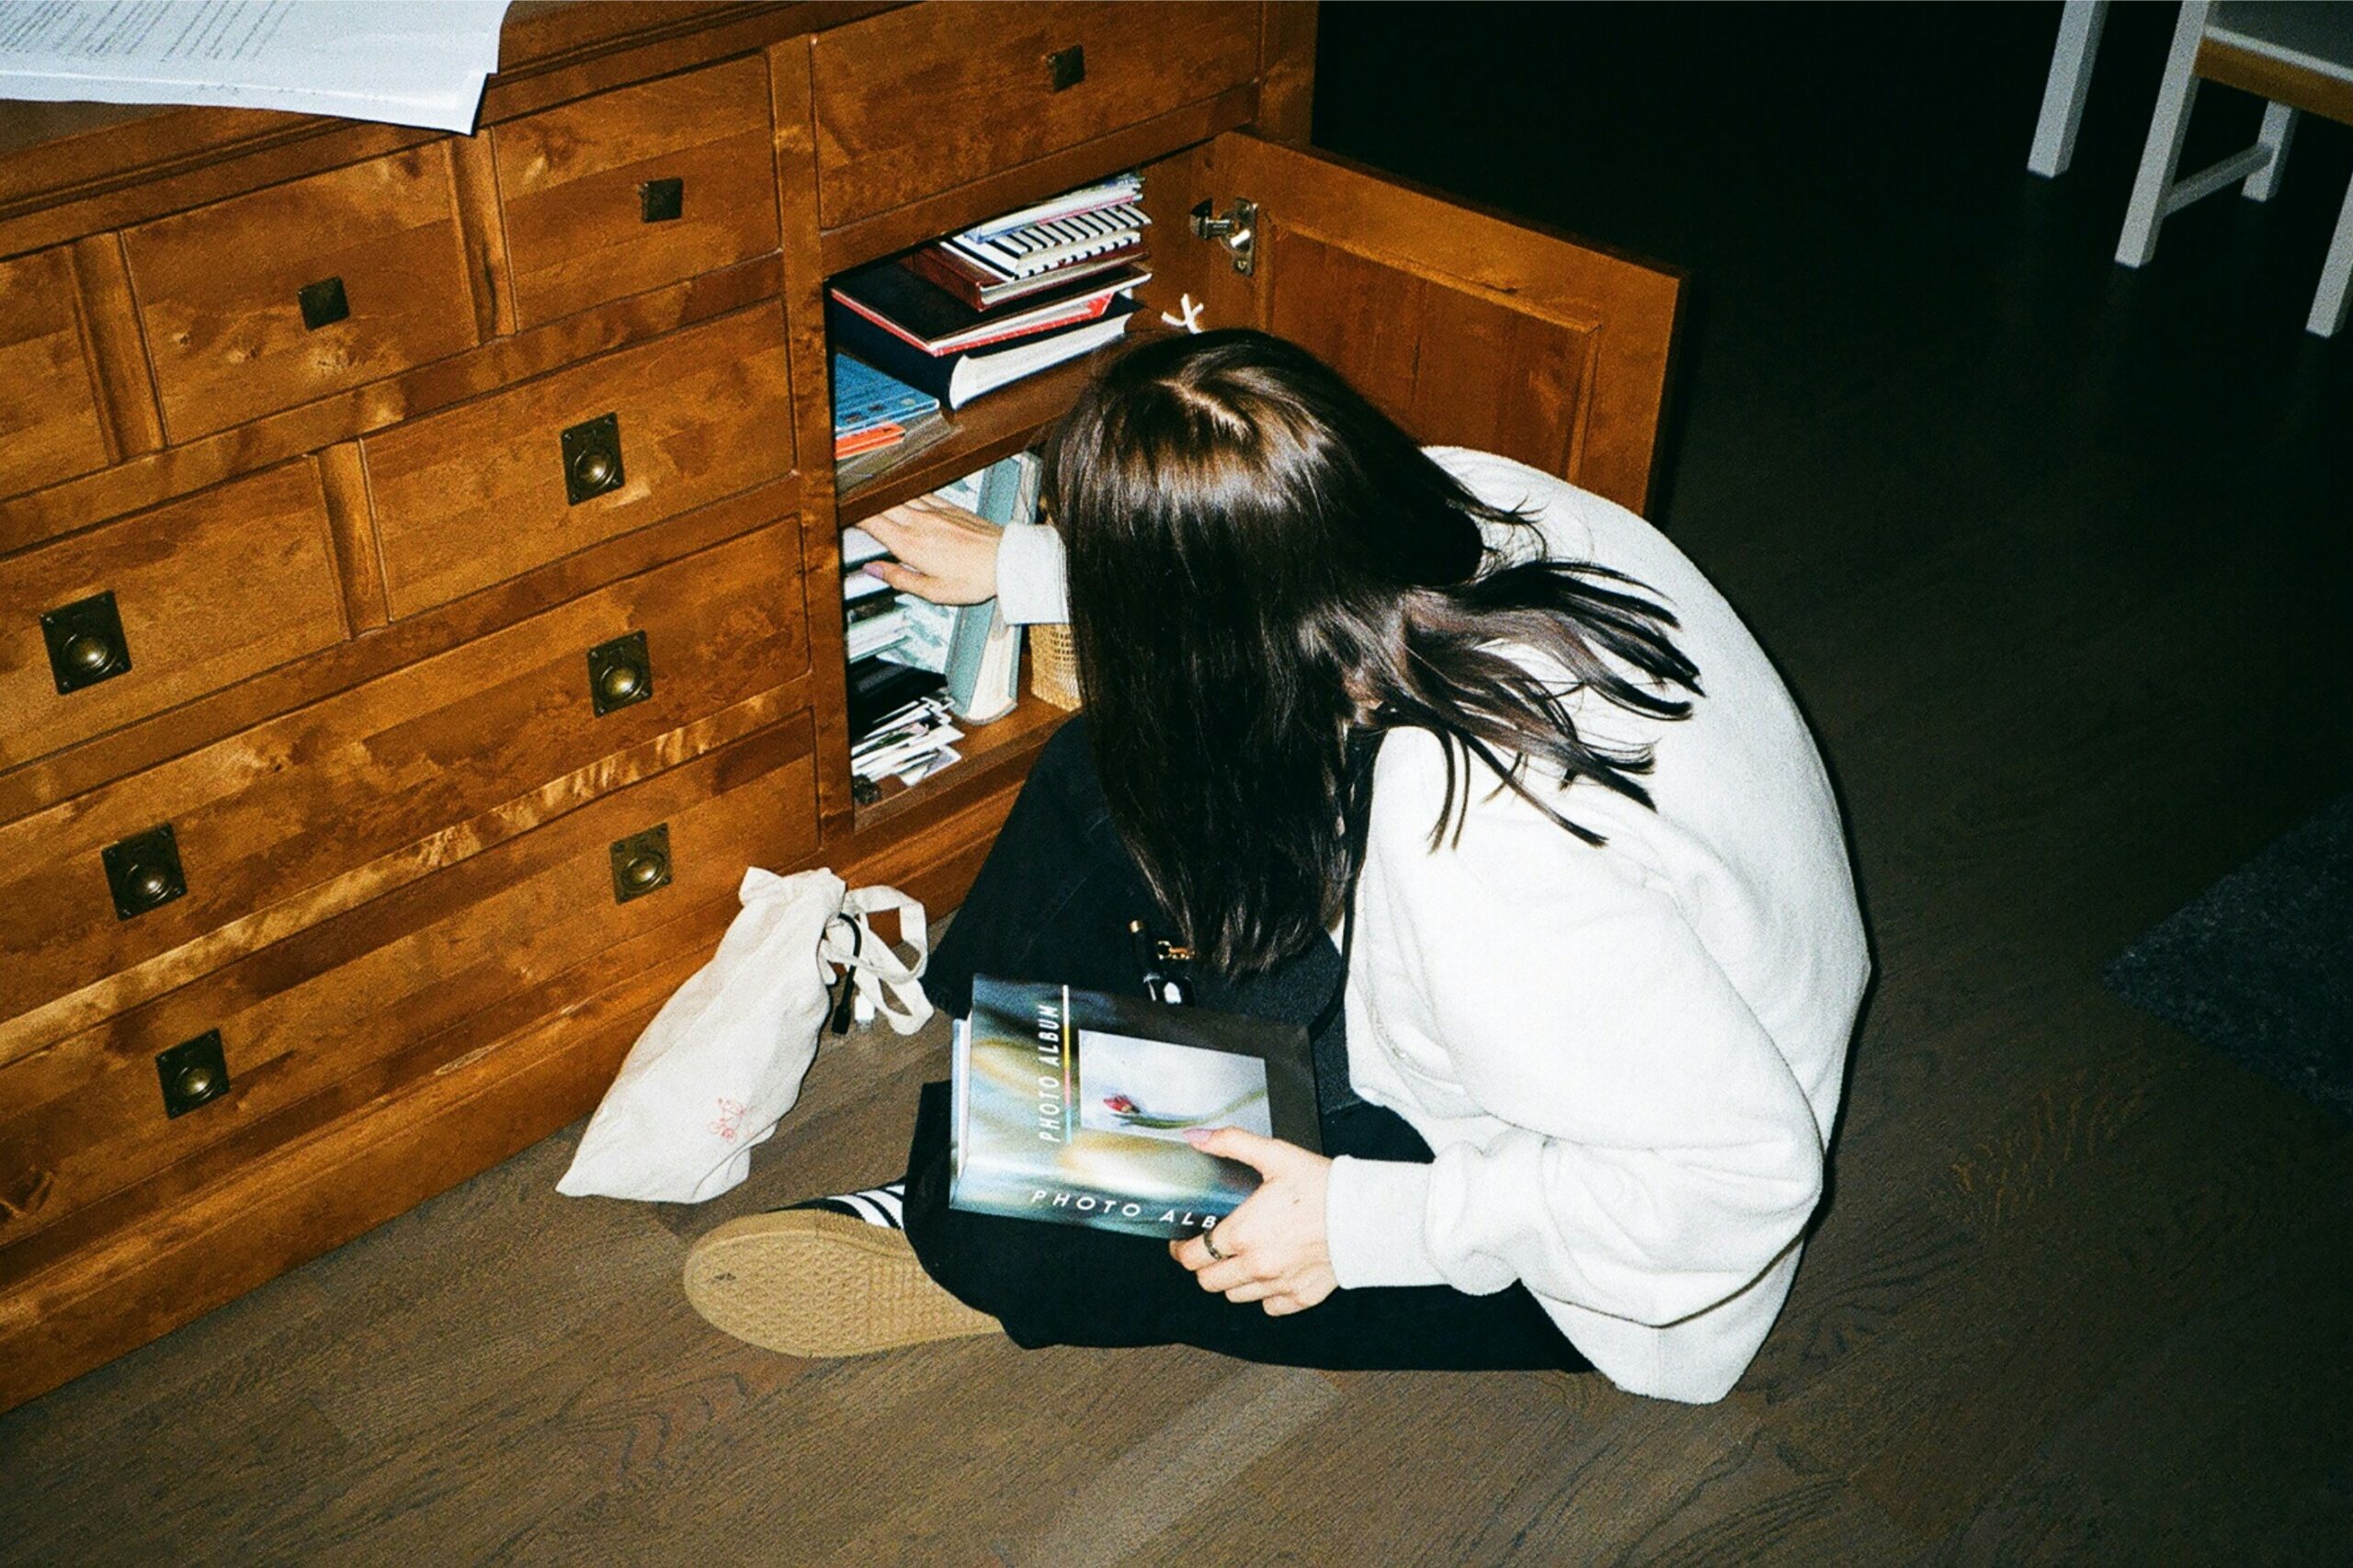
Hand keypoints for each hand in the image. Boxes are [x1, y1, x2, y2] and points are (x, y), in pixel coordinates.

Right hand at [858, 495, 1002, 604]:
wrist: (1007, 560)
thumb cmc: (975, 578)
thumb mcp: (933, 591)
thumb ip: (899, 578)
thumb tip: (873, 570)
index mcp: (911, 544)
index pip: (871, 522)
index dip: (852, 517)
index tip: (839, 517)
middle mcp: (919, 522)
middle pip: (881, 505)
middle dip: (861, 504)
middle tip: (847, 505)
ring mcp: (934, 511)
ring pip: (898, 496)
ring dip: (880, 495)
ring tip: (867, 495)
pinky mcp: (949, 506)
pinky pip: (919, 493)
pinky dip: (904, 492)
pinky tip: (900, 493)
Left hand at [1169, 1129, 1337, 1315]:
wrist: (1367, 1214)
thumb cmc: (1324, 1186)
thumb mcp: (1275, 1155)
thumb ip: (1232, 1144)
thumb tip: (1198, 1138)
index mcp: (1244, 1234)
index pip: (1193, 1256)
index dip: (1181, 1249)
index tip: (1184, 1242)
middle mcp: (1257, 1265)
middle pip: (1208, 1281)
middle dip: (1202, 1266)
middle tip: (1208, 1250)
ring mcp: (1279, 1285)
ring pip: (1234, 1296)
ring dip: (1231, 1280)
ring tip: (1240, 1259)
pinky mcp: (1301, 1297)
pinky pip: (1269, 1306)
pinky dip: (1264, 1293)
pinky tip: (1270, 1272)